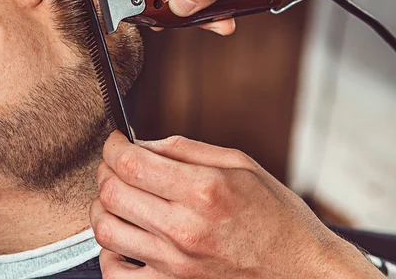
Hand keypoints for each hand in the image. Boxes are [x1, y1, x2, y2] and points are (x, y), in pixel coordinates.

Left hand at [90, 131, 382, 277]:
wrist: (305, 275)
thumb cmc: (278, 217)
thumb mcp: (242, 166)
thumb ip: (186, 150)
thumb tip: (142, 143)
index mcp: (204, 190)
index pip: (130, 163)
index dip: (113, 147)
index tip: (116, 142)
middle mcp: (184, 228)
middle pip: (111, 193)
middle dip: (105, 171)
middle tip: (116, 165)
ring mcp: (175, 265)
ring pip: (105, 230)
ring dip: (102, 208)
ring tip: (118, 198)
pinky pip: (116, 275)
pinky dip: (109, 254)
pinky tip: (124, 239)